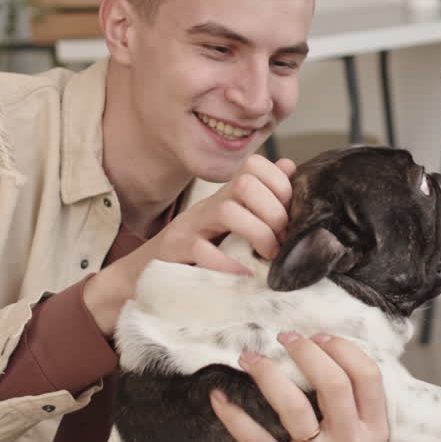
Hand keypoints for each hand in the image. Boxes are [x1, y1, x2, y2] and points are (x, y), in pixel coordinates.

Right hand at [85, 155, 296, 333]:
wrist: (149, 274)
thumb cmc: (199, 251)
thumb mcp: (232, 225)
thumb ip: (261, 200)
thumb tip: (289, 168)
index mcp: (226, 197)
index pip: (254, 167)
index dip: (279, 185)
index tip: (291, 216)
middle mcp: (209, 205)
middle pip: (245, 184)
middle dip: (273, 212)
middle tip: (283, 242)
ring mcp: (190, 226)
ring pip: (226, 211)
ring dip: (257, 233)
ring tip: (268, 256)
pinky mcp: (176, 252)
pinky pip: (202, 251)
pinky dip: (229, 264)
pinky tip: (244, 274)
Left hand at [210, 332, 388, 441]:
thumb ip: (355, 409)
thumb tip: (327, 356)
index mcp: (372, 432)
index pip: (367, 377)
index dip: (342, 349)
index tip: (319, 336)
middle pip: (332, 384)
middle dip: (305, 352)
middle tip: (285, 337)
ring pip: (292, 405)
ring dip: (267, 374)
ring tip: (249, 358)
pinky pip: (255, 438)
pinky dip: (233, 415)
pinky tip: (219, 397)